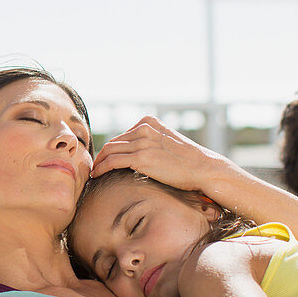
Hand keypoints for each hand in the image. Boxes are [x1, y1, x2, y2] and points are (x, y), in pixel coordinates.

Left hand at [91, 116, 234, 190]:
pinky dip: (102, 167)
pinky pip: (113, 161)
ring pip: (110, 151)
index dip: (111, 148)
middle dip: (102, 155)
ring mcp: (142, 142)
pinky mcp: (141, 158)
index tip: (105, 158)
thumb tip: (135, 152)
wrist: (203, 168)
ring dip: (99, 162)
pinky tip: (97, 175)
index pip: (123, 135)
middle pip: (114, 142)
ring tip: (94, 172)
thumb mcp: (167, 142)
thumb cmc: (188, 160)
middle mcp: (144, 128)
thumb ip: (151, 141)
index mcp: (149, 121)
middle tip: (95, 166)